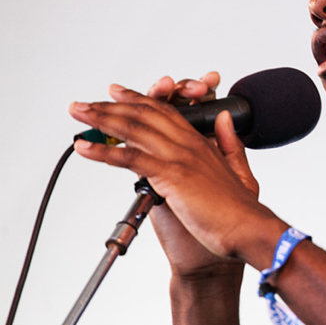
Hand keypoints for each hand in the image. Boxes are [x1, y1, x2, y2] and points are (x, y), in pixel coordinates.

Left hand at [69, 74, 275, 274]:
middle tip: (85, 104)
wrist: (247, 230)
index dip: (140, 100)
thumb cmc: (241, 211)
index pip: (166, 113)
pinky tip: (85, 147)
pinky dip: (105, 151)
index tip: (117, 94)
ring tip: (78, 115)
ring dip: (102, 120)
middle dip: (111, 106)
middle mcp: (190, 145)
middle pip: (145, 114)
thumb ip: (231, 143)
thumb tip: (224, 119)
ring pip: (135, 129)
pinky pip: (131, 158)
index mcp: (203, 144)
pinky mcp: (172, 175)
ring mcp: (181, 158)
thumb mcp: (240, 170)